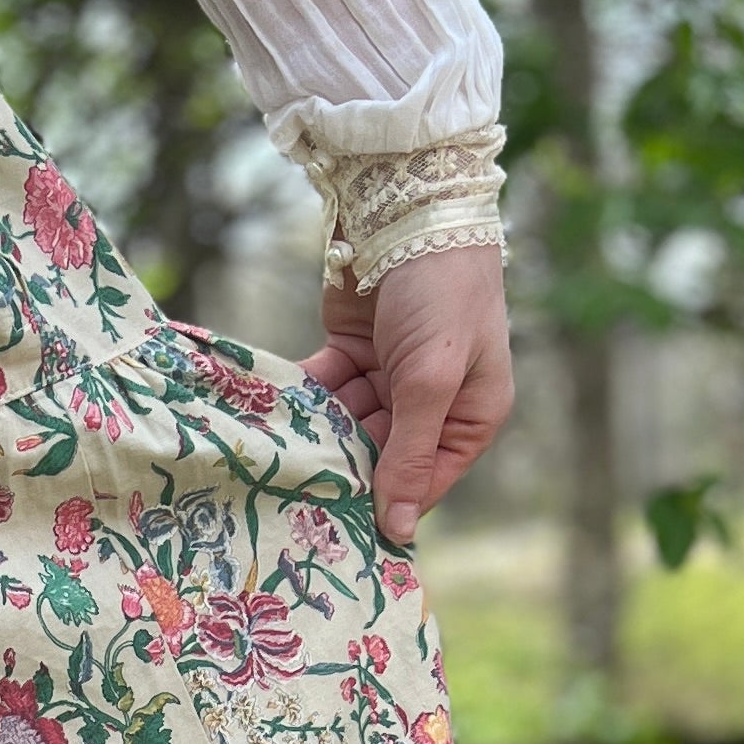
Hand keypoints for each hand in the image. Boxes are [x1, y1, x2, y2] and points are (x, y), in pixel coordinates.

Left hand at [299, 241, 514, 549]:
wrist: (410, 210)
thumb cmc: (441, 296)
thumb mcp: (431, 379)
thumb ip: (409, 453)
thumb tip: (398, 530)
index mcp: (471, 415)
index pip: (425, 480)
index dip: (387, 504)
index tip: (342, 532)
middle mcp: (432, 402)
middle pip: (381, 456)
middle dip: (344, 469)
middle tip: (296, 498)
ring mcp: (390, 376)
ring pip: (347, 426)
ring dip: (317, 437)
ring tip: (279, 461)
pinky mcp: (352, 351)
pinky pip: (325, 391)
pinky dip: (303, 402)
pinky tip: (272, 419)